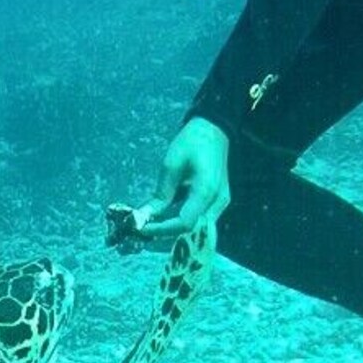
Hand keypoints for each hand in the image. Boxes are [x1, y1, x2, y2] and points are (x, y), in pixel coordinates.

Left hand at [136, 117, 230, 237]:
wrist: (213, 130)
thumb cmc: (191, 142)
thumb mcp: (171, 165)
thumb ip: (161, 194)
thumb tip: (144, 215)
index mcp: (206, 191)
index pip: (184, 222)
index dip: (163, 229)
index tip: (142, 228)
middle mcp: (217, 202)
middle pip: (191, 229)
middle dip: (166, 232)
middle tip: (145, 228)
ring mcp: (220, 203)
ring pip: (196, 227)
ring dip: (174, 228)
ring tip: (152, 224)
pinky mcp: (218, 201)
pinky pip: (200, 218)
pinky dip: (182, 220)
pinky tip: (165, 217)